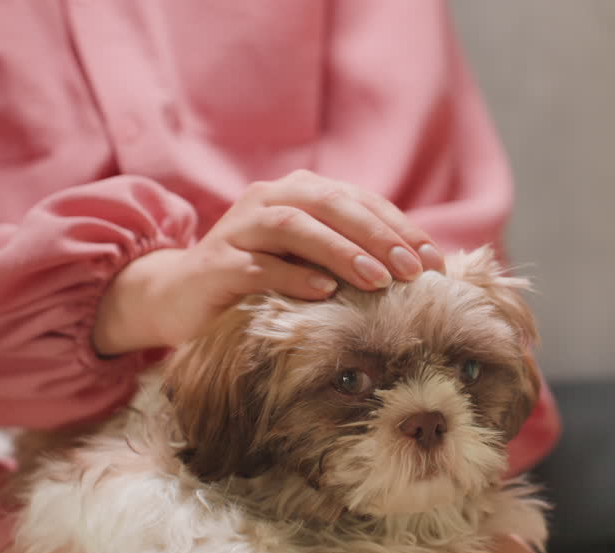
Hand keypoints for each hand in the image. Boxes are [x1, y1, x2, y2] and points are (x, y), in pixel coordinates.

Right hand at [93, 170, 444, 353]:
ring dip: (341, 251)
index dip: (400, 228)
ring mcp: (240, 228)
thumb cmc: (260, 281)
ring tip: (377, 279)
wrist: (179, 297)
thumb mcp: (310, 263)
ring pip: (296, 226)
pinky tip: (324, 292)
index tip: (435, 261)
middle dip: (378, 236)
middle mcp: (269, 199)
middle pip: (331, 205)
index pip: (359, 201)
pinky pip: (259, 265)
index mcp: (299, 193)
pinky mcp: (217, 262)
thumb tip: (420, 269)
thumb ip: (352, 255)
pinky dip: (294, 276)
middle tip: (413, 270)